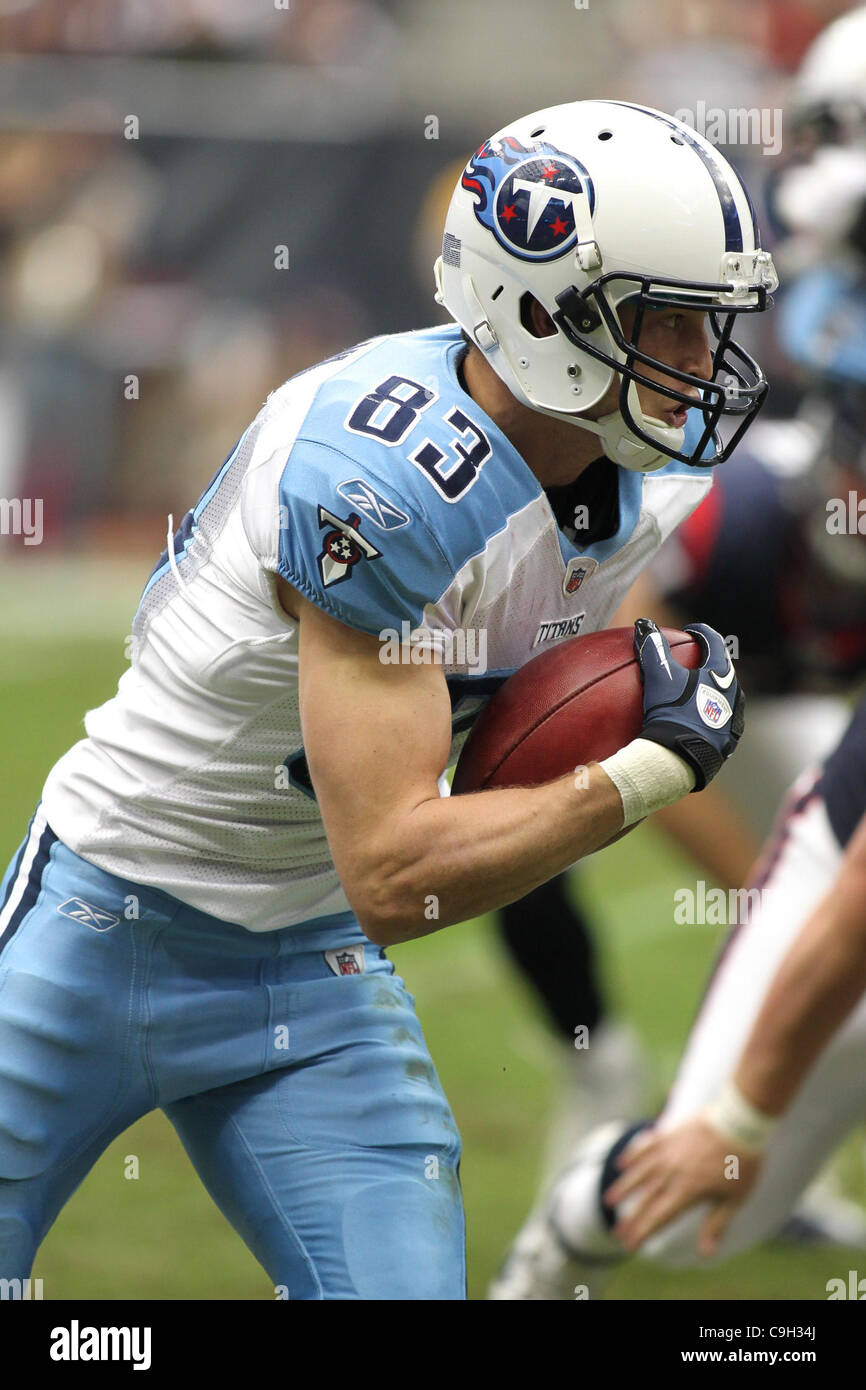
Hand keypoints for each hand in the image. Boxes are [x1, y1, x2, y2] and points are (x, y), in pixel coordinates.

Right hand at [603, 1117, 762, 1257]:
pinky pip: (645, 1148)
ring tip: (610, 1199)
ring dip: (624, 1188)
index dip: (643, 1232)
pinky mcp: (668, 1136)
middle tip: (617, 1232)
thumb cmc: (741, 1163)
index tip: (629, 1245)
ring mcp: (667, 1153)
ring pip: (639, 1173)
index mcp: (687, 1192)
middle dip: (631, 1218)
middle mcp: (671, 1173)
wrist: (738, 1120)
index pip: (659, 1217)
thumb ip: (716, 1225)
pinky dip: (632, 1156)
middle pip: (645, 1199)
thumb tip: (706, 1254)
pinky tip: (622, 1163)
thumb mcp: (733, 1199)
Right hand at [634, 618, 744, 789]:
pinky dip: (713, 713)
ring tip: (699, 689)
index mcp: (721, 675)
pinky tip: (701, 719)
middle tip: (696, 658)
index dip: (702, 632)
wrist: (679, 758)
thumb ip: (653, 648)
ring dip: (714, 688)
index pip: (715, 643)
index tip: (692, 631)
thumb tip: (645, 625)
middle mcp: (735, 695)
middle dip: (711, 660)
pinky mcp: (729, 740)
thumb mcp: (659, 677)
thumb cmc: (671, 713)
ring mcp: (734, 719)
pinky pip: (723, 720)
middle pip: (724, 669)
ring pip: (728, 695)